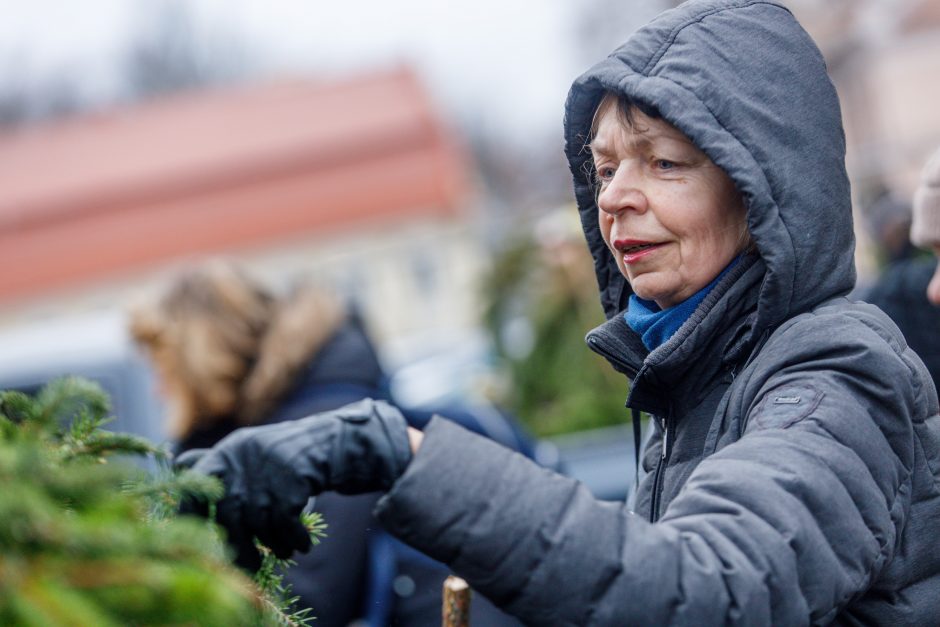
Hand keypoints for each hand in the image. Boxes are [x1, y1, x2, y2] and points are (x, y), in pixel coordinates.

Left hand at [174, 398, 411, 569]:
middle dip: (240, 548)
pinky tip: (302, 545)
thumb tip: (178, 464)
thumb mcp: (244, 449)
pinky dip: (295, 539)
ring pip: (260, 525)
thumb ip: (213, 460)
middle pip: (229, 518)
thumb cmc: (279, 453)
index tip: (198, 542)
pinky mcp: (291, 481)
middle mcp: (240, 462)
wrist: (325, 442)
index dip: (188, 517)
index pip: (192, 488)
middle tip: (250, 566)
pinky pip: (286, 524)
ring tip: (285, 552)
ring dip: (275, 545)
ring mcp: (266, 472)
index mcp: (224, 454)